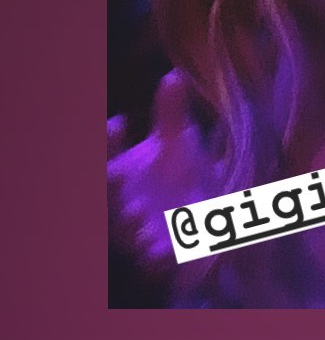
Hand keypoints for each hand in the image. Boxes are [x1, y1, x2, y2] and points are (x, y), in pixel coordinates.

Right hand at [108, 69, 219, 278]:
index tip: (117, 122)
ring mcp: (139, 235)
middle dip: (108, 189)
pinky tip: (164, 250)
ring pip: (126, 236)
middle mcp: (122, 208)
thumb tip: (174, 74)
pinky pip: (154, 264)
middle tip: (113, 175)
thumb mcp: (175, 142)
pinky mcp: (160, 258)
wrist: (203, 217)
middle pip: (107, 201)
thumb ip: (171, 113)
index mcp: (120, 178)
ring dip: (129, 227)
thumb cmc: (178, 176)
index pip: (105, 159)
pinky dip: (157, 259)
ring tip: (137, 213)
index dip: (107, 143)